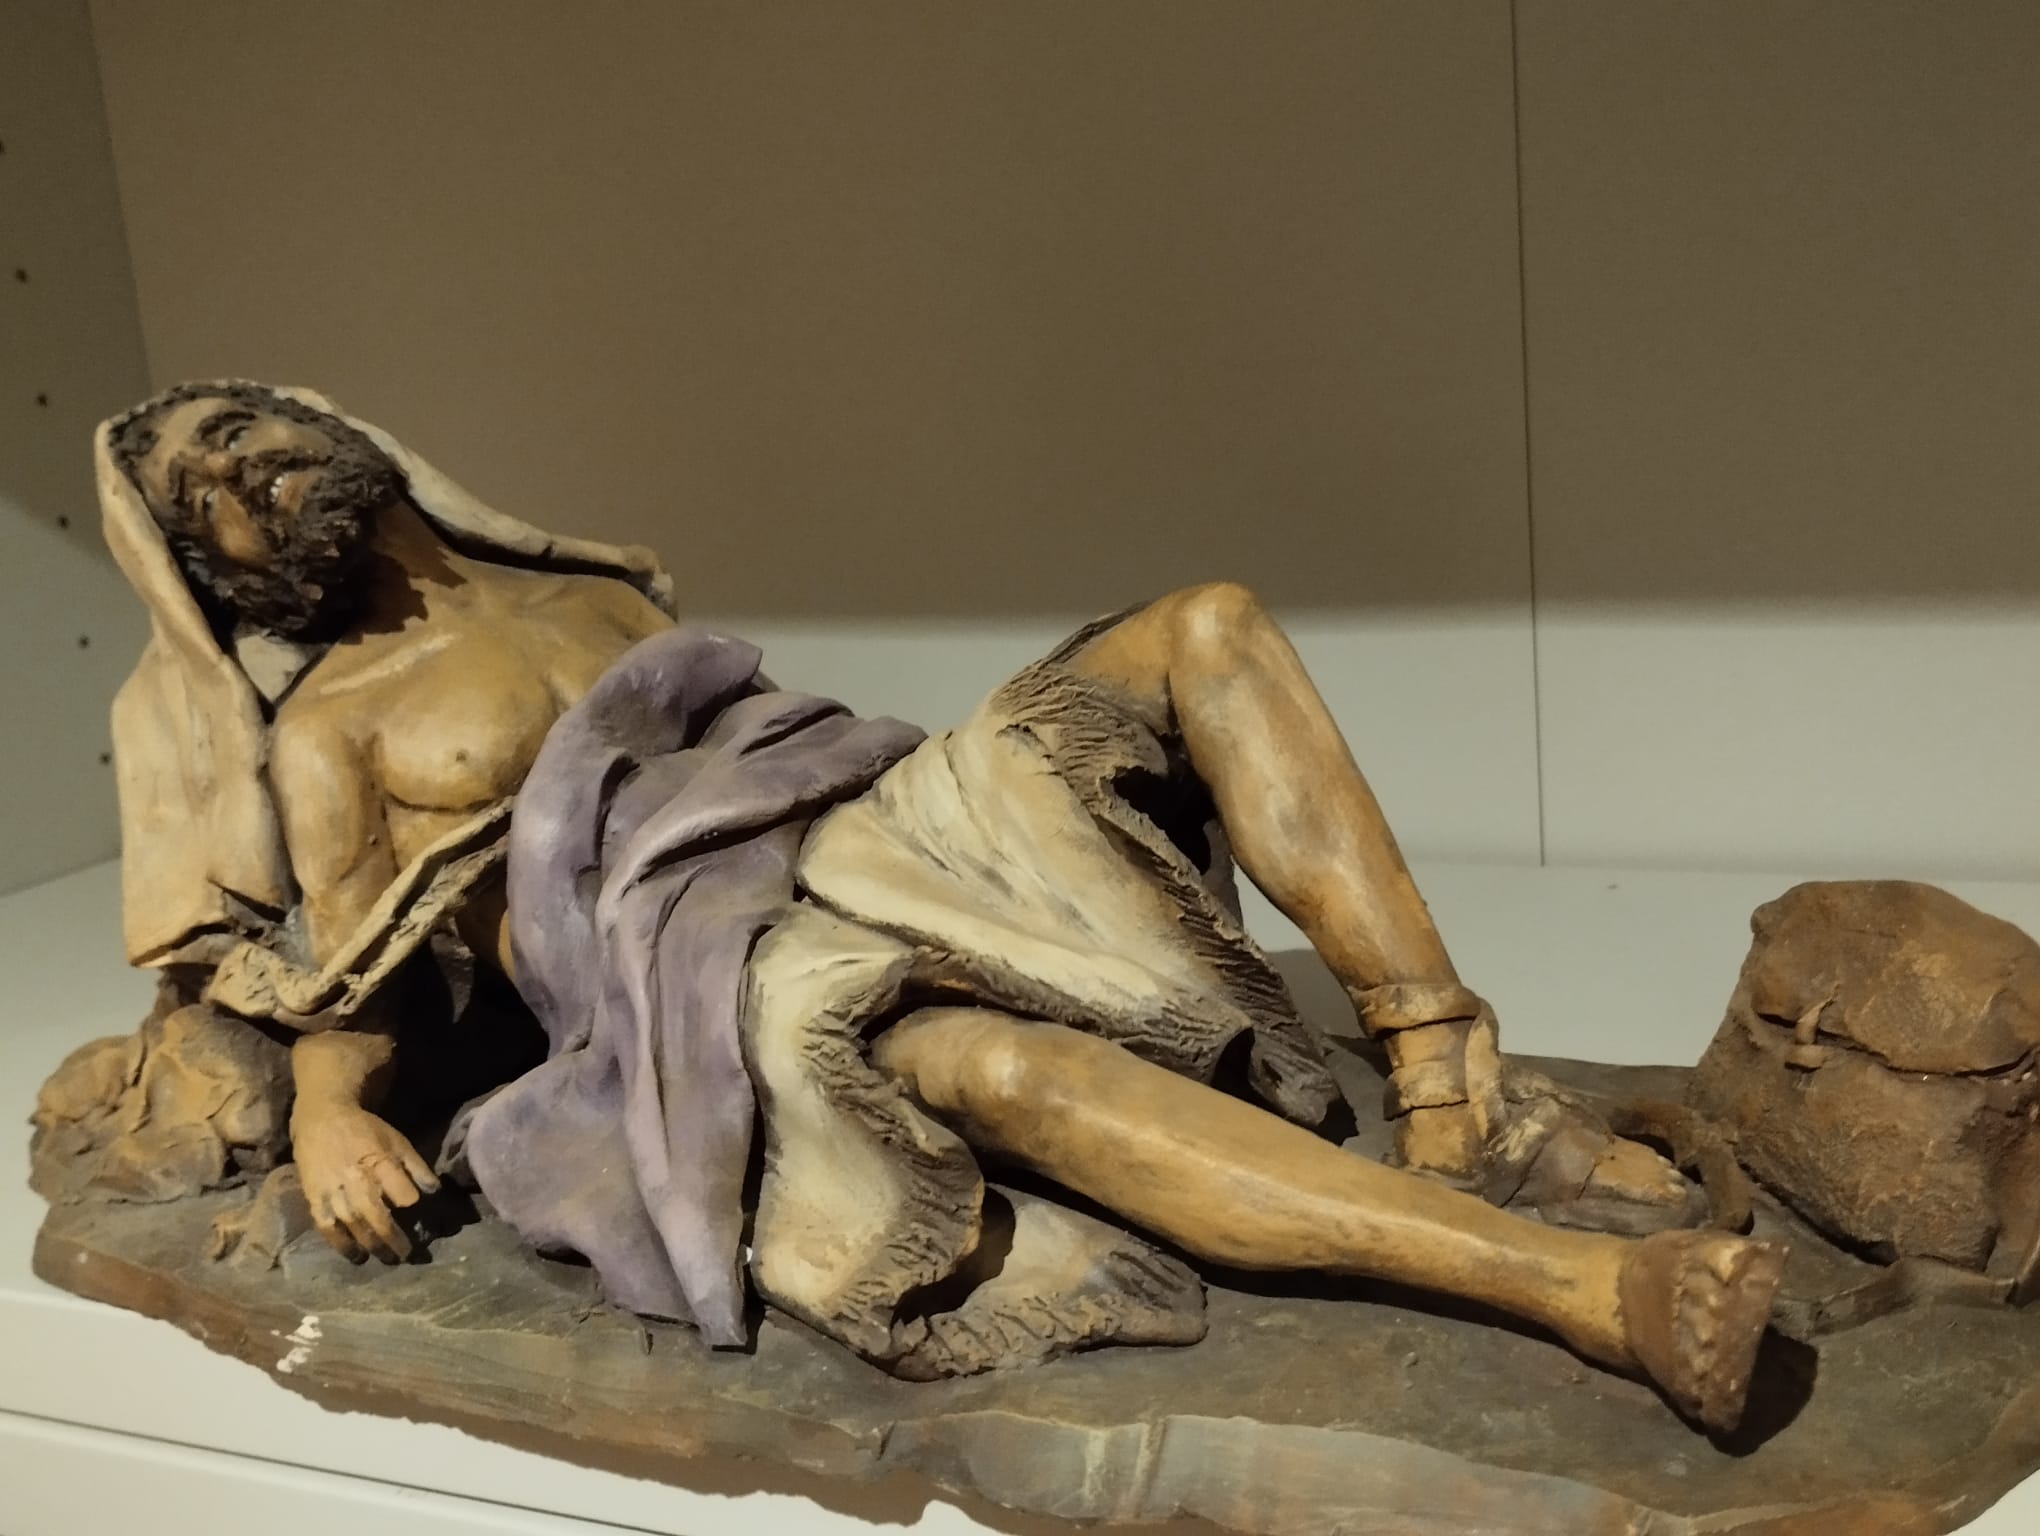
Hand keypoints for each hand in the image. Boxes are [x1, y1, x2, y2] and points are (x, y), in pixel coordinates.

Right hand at [290, 1102, 438, 1262]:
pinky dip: (341, 1245)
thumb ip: (417, 1167)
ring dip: (371, 1246)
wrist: (322, 1120)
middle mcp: (356, 1179)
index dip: (412, 1206)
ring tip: (386, 1259)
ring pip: (354, 1225)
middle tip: (407, 1255)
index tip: (424, 1219)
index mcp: (380, 1162)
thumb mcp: (397, 1141)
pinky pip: (327, 1227)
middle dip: (394, 1239)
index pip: (402, 1194)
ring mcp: (333, 1191)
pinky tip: (355, 1256)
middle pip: (377, 1217)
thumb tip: (435, 1191)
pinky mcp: (315, 1199)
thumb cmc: (366, 1131)